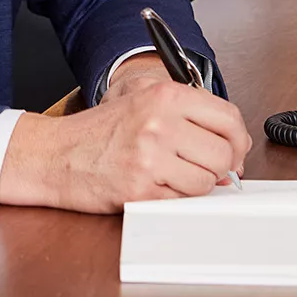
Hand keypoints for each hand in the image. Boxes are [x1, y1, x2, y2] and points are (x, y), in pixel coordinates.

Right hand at [0, 75, 251, 213]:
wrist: (57, 154)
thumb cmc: (100, 130)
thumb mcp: (141, 98)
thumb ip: (187, 111)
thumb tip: (231, 144)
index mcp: (165, 95)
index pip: (228, 118)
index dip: (238, 140)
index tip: (234, 150)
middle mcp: (160, 122)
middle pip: (224, 154)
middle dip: (220, 167)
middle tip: (203, 167)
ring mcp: (150, 157)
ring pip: (207, 182)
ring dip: (196, 185)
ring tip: (172, 175)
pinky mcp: (141, 189)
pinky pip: (183, 201)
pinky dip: (175, 198)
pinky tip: (156, 186)